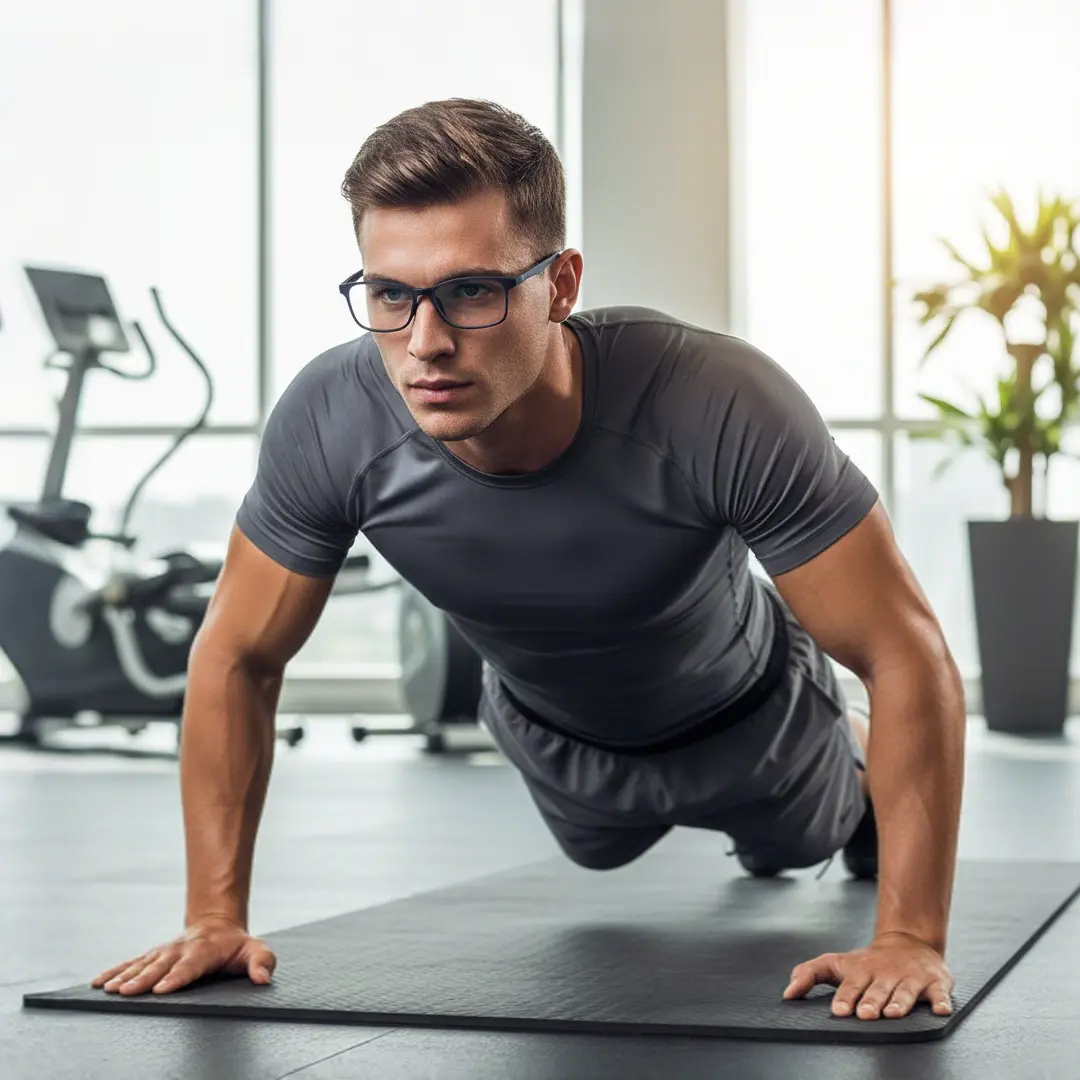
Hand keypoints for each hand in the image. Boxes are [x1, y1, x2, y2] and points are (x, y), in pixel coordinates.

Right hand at [91, 918, 276, 996]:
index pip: (190, 965)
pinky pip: (131, 962)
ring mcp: (164, 951)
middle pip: (160, 966)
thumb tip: (263, 978)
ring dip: (124, 976)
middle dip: (143, 979)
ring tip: (107, 989)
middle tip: (126, 991)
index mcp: (205, 950)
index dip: (177, 977)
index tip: (162, 988)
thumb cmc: (236, 945)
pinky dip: (114, 971)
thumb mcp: (255, 950)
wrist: (217, 924)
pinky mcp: (153, 955)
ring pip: (142, 964)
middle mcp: (180, 949)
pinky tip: (98, 982)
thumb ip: (262, 962)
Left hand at [782, 931, 953, 1019]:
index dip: (845, 997)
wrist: (908, 943)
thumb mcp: (836, 963)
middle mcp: (885, 976)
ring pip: (905, 992)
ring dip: (900, 1002)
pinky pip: (939, 993)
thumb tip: (787, 993)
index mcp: (861, 972)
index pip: (850, 986)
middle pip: (877, 991)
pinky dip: (941, 1001)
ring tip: (894, 1013)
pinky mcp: (934, 983)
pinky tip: (940, 1009)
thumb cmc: (868, 962)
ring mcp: (909, 979)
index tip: (839, 1009)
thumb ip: (808, 974)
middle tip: (866, 1013)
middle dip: (871, 1002)